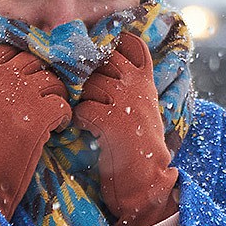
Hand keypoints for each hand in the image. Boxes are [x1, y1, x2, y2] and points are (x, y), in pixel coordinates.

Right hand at [0, 45, 70, 219]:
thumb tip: (18, 75)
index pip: (9, 50)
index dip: (24, 62)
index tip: (31, 77)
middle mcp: (0, 80)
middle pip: (34, 62)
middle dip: (44, 78)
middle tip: (47, 97)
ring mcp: (20, 96)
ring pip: (53, 81)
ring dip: (58, 96)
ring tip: (53, 115)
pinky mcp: (38, 116)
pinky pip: (63, 105)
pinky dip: (64, 117)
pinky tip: (57, 129)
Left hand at [74, 32, 177, 225]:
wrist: (147, 181)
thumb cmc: (137, 145)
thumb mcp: (141, 107)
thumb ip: (126, 84)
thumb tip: (95, 65)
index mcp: (145, 80)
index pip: (131, 43)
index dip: (111, 44)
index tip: (99, 56)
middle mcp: (137, 86)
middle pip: (102, 59)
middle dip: (87, 73)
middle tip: (83, 93)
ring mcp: (126, 102)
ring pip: (88, 84)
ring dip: (80, 99)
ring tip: (85, 117)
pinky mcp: (113, 122)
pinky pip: (82, 109)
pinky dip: (77, 120)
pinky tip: (83, 130)